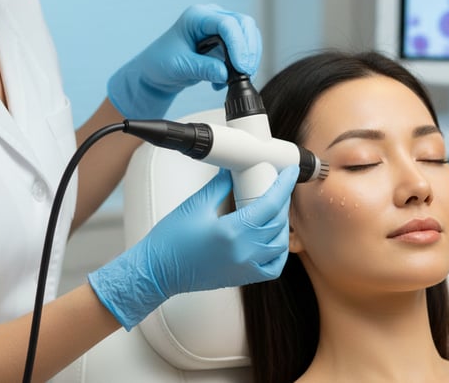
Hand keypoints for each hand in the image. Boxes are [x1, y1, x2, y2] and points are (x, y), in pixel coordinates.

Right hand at [87, 165, 297, 329]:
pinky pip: (272, 267)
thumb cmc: (171, 240)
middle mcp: (243, 252)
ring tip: (275, 208)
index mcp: (232, 232)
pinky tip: (273, 238)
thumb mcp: (196, 205)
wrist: (157, 271)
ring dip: (282, 224)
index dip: (283, 186)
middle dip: (282, 201)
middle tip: (279, 185)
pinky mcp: (242, 278)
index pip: (270, 204)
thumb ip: (220, 186)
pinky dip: (278, 251)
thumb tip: (234, 170)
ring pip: (279, 245)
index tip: (290, 172)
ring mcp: (245, 268)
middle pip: (277, 223)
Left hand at [107, 4, 261, 118]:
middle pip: (244, 24)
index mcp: (197, 16)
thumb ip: (203, 68)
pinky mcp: (226, 41)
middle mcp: (211, 17)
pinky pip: (244, 48)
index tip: (241, 66)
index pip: (227, 24)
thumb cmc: (162, 62)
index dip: (238, 44)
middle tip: (246, 72)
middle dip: (249, 49)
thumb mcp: (180, 66)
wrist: (157, 71)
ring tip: (238, 78)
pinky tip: (225, 80)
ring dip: (249, 57)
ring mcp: (220, 27)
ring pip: (248, 35)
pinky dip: (243, 64)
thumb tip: (225, 74)